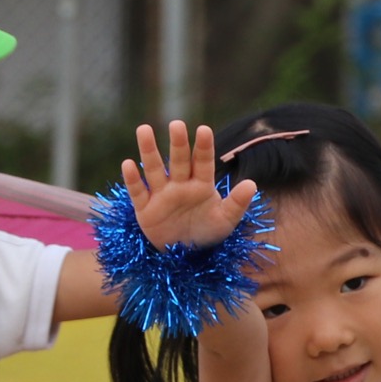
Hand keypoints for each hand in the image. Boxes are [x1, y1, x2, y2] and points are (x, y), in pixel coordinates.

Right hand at [119, 120, 257, 247]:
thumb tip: (252, 184)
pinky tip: (128, 164)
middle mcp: (180, 185)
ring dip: (149, 151)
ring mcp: (161, 195)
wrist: (184, 257)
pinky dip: (133, 179)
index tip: (204, 130)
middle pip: (179, 160)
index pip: (203, 162)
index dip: (203, 147)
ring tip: (144, 129)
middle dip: (178, 144)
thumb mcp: (225, 221)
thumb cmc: (207, 233)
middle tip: (176, 124)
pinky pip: (138, 192)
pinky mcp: (145, 209)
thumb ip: (237, 203)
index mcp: (201, 185)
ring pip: (154, 169)